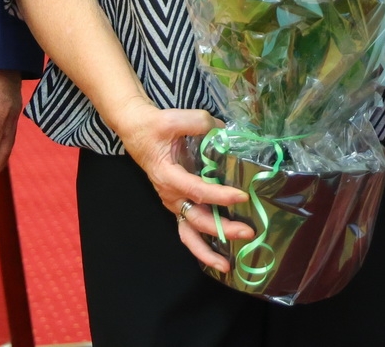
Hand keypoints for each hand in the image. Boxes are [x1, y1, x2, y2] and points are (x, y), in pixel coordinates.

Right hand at [109, 98, 252, 272]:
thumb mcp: (173, 118)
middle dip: (222, 230)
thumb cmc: (154, 126)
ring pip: (188, 234)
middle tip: (248, 233)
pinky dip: (202, 244)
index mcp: (168, 176)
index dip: (219, 196)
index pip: (197, 190)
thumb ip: (199, 122)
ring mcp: (173, 202)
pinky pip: (188, 229)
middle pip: (197, 219)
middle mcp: (170, 195)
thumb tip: (224, 131)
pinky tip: (219, 254)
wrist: (136, 131)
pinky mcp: (177, 203)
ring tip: (227, 265)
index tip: (241, 196)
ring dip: (207, 251)